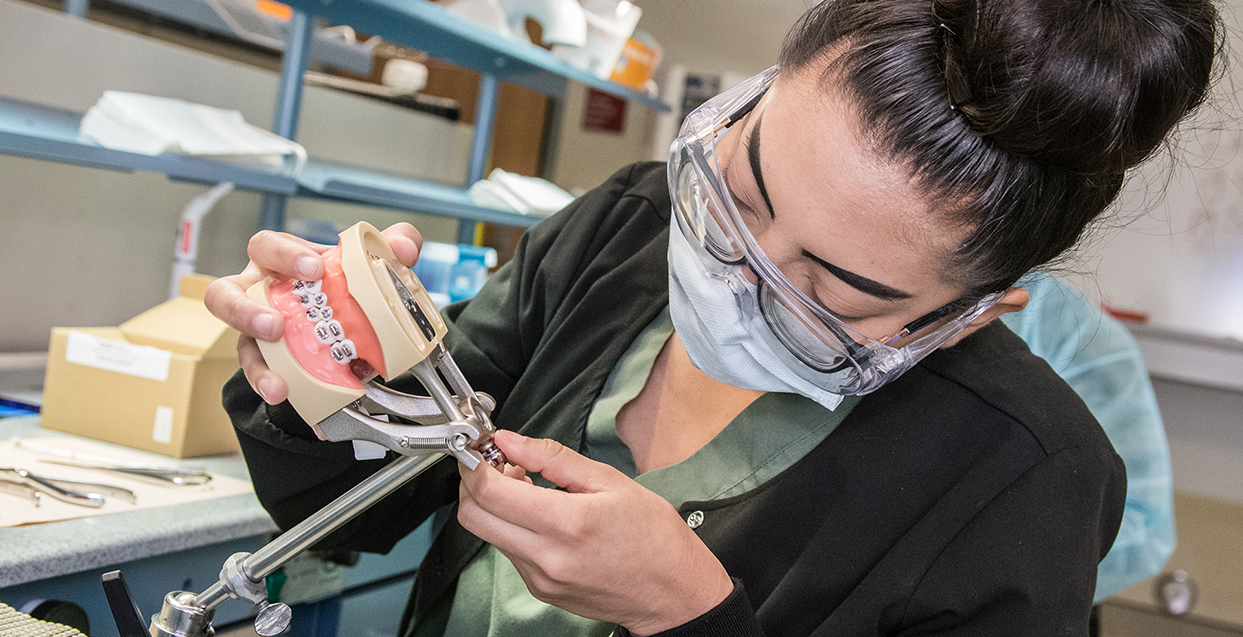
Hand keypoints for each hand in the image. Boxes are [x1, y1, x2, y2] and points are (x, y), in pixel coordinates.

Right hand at [203, 223, 422, 403]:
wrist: (352, 323)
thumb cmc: (345, 283)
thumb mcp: (371, 260)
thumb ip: (393, 244)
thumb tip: (404, 249)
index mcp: (280, 261)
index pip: (267, 247)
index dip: (283, 256)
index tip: (313, 269)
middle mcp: (260, 295)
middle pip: (224, 295)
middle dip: (244, 311)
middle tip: (275, 326)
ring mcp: (260, 334)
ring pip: (239, 347)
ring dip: (257, 367)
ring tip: (278, 384)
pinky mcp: (271, 365)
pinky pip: (267, 380)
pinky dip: (286, 395)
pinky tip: (302, 407)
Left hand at [457, 430, 734, 635]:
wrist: (673, 593)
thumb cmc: (654, 536)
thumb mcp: (610, 481)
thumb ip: (552, 458)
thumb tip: (510, 441)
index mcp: (566, 523)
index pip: (489, 491)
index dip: (475, 463)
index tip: (484, 447)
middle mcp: (546, 557)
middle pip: (473, 516)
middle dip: (473, 483)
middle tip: (498, 463)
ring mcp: (540, 578)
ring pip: (488, 534)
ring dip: (494, 505)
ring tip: (527, 486)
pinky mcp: (540, 590)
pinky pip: (509, 552)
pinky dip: (512, 527)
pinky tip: (540, 514)